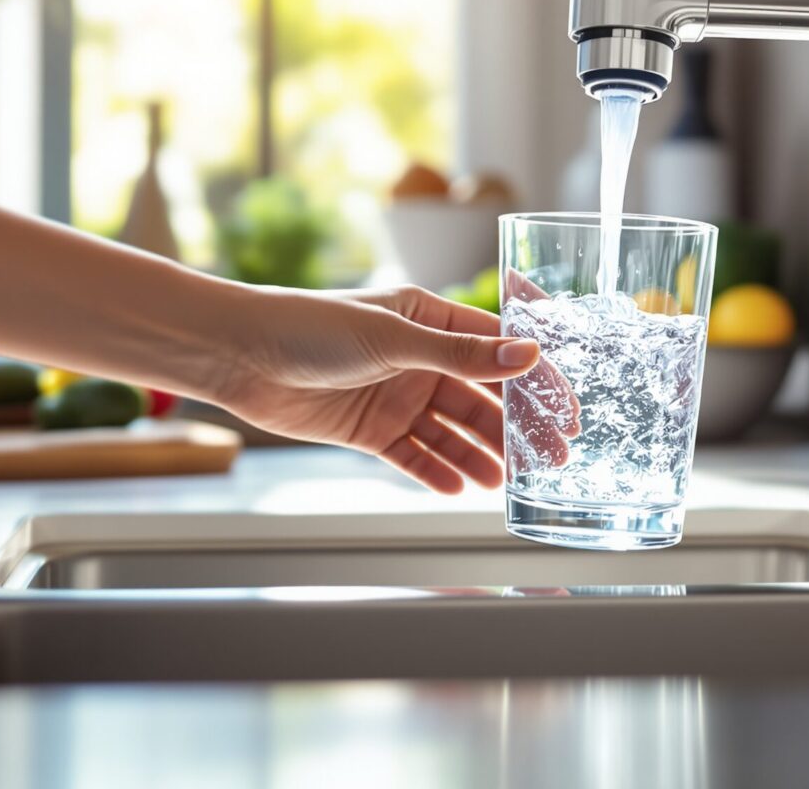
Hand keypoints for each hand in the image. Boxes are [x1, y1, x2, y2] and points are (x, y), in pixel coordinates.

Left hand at [212, 285, 573, 492]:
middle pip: (481, 398)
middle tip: (550, 459)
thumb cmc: (311, 326)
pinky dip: (438, 471)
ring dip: (481, 455)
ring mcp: (396, 395)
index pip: (498, 350)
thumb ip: (460, 353)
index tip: (568, 410)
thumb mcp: (394, 337)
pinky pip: (415, 455)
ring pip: (451, 431)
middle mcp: (418, 358)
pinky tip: (462, 489)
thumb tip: (525, 355)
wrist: (240, 356)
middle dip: (515, 428)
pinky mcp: (370, 430)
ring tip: (507, 482)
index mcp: (430, 319)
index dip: (535, 380)